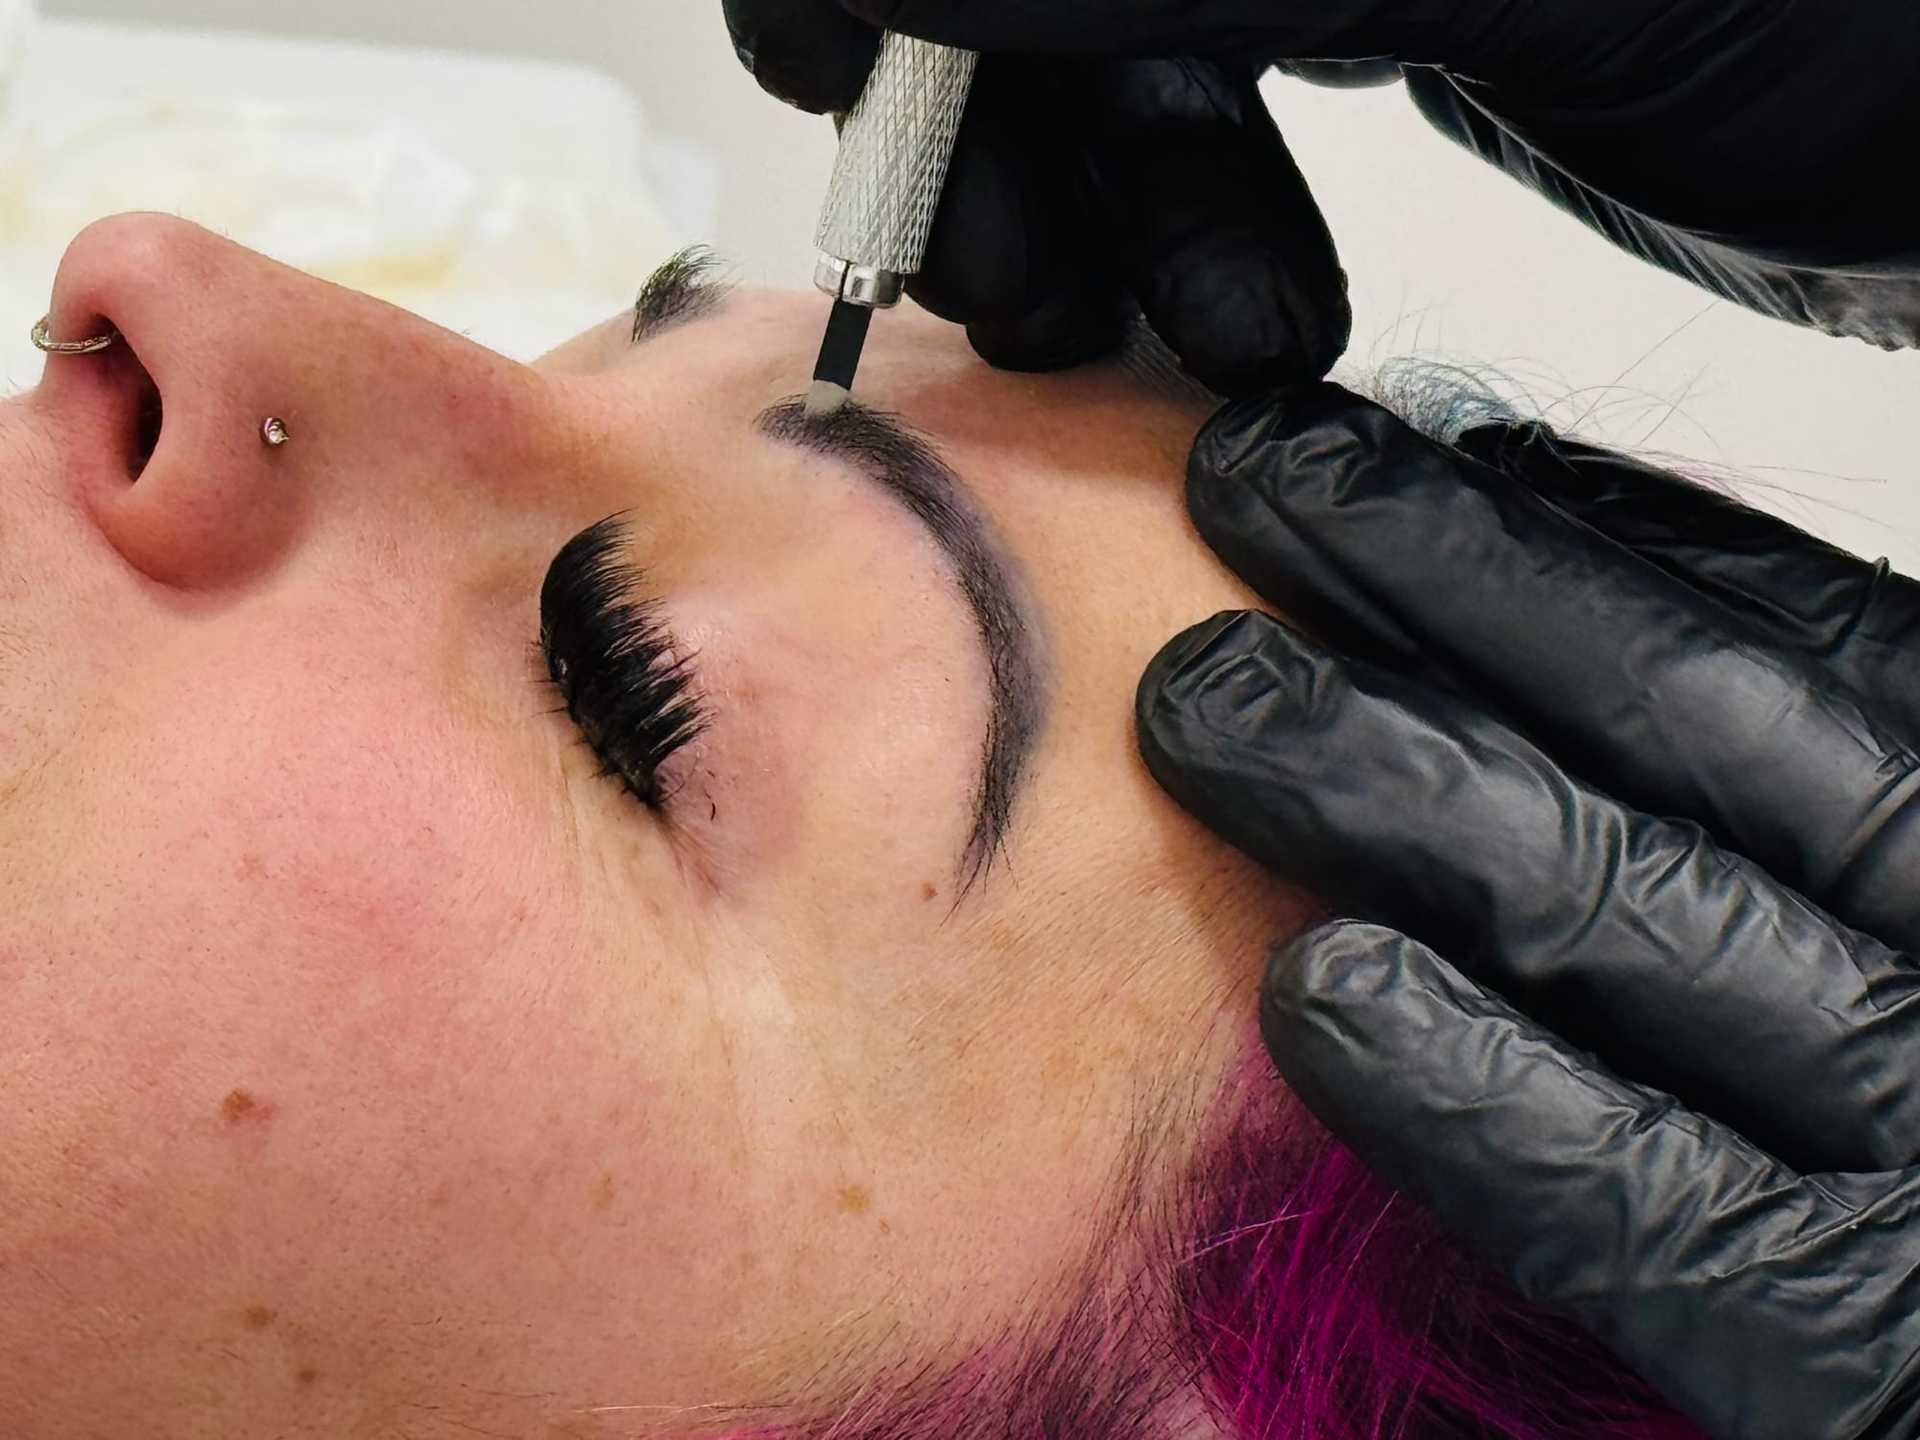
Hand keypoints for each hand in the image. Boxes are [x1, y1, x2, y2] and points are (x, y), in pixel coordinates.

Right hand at [728, 0, 1919, 353]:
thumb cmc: (1840, 5)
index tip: (843, 97)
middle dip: (987, 124)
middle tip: (1020, 287)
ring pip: (1092, 51)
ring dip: (1094, 215)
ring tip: (1174, 340)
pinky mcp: (1367, 1)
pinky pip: (1193, 107)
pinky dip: (1185, 232)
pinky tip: (1245, 318)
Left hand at [1136, 382, 1919, 1438]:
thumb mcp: (1898, 885)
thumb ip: (1795, 784)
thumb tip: (1568, 556)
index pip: (1811, 646)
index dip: (1592, 538)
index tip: (1416, 465)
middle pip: (1694, 732)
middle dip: (1451, 588)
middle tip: (1251, 489)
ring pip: (1631, 920)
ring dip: (1395, 788)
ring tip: (1203, 700)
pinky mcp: (1857, 1358)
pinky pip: (1647, 1207)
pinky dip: (1479, 1093)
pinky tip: (1317, 987)